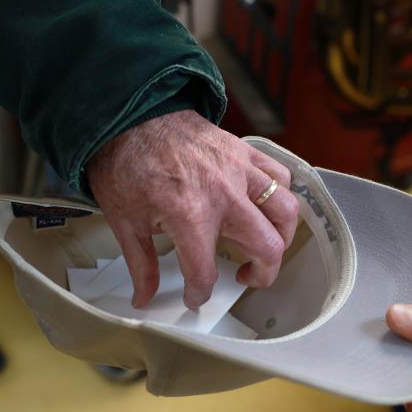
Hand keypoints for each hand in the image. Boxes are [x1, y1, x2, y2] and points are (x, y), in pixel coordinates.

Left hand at [86, 110, 299, 308]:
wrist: (130, 115)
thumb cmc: (126, 163)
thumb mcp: (125, 221)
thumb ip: (141, 264)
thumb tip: (143, 297)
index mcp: (189, 216)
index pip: (206, 272)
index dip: (200, 294)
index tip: (195, 297)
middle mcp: (223, 195)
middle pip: (267, 247)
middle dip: (262, 274)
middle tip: (248, 277)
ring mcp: (239, 171)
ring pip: (286, 212)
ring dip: (281, 236)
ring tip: (266, 245)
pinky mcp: (245, 152)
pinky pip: (281, 176)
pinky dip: (281, 195)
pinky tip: (265, 206)